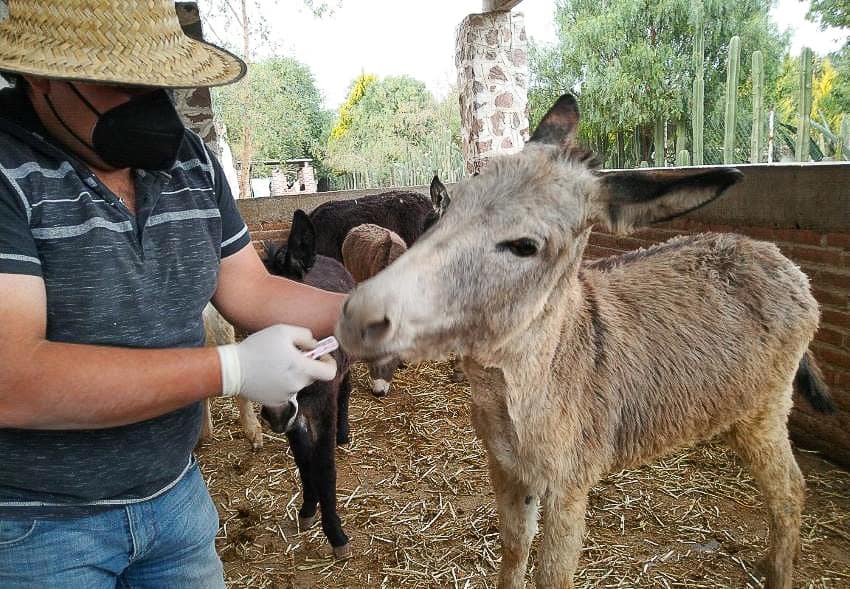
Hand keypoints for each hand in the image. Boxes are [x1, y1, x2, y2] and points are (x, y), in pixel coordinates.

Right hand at [216, 324, 336, 405]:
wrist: (231, 369)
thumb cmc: (257, 347)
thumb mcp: (283, 331)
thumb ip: (305, 336)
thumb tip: (315, 345)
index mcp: (301, 368)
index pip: (329, 373)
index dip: (328, 362)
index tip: (321, 355)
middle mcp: (296, 385)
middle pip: (312, 376)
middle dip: (307, 364)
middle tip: (292, 353)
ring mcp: (286, 395)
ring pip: (298, 382)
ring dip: (292, 372)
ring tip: (274, 362)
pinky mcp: (275, 401)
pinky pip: (286, 390)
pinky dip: (281, 382)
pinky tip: (267, 373)